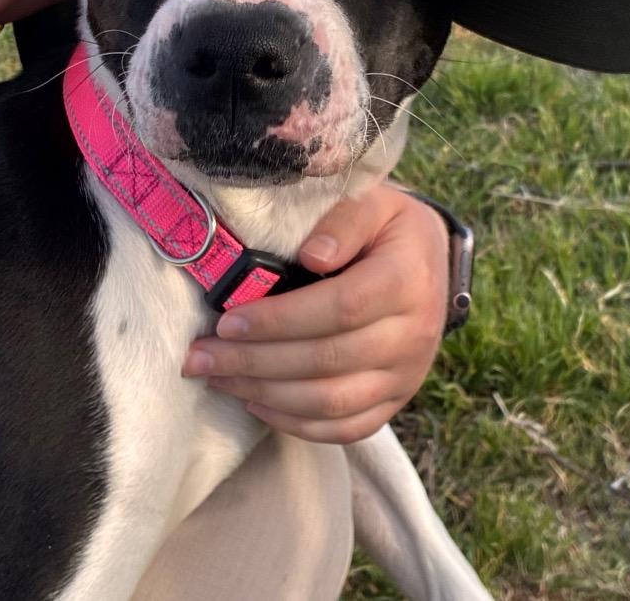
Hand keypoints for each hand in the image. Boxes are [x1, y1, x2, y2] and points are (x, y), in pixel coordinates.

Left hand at [182, 185, 448, 443]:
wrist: (430, 261)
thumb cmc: (387, 226)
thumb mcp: (373, 203)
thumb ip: (344, 221)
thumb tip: (312, 255)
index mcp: (407, 278)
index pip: (341, 308)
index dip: (280, 319)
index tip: (227, 321)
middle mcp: (414, 333)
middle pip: (328, 359)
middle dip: (255, 361)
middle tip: (199, 356)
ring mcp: (407, 373)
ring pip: (331, 401)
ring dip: (265, 394)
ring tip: (216, 377)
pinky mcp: (396, 399)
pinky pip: (345, 428)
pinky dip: (295, 422)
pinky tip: (255, 402)